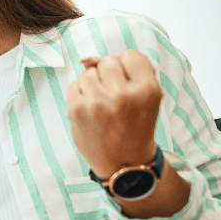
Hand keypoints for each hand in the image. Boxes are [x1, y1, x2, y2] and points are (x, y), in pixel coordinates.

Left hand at [65, 51, 162, 179]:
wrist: (124, 164)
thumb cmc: (135, 126)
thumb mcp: (147, 98)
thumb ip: (130, 71)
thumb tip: (87, 59)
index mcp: (147, 90)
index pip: (131, 56)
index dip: (128, 69)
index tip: (129, 85)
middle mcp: (124, 95)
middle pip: (107, 61)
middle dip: (109, 76)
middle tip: (114, 98)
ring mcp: (98, 103)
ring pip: (88, 72)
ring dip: (93, 85)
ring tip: (102, 106)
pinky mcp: (77, 110)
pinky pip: (73, 85)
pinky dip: (80, 95)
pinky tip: (90, 110)